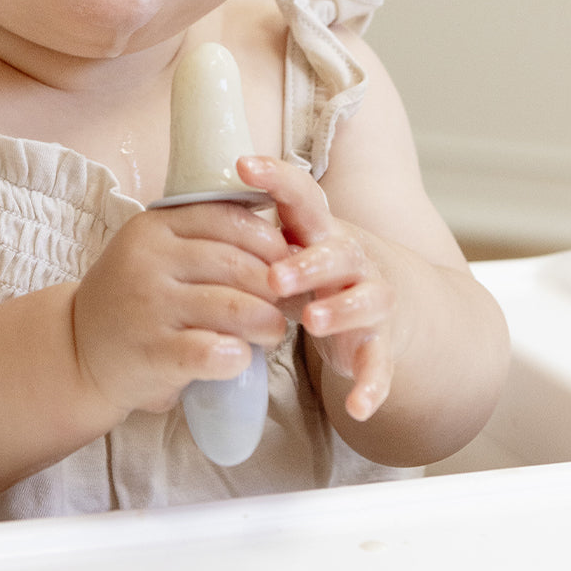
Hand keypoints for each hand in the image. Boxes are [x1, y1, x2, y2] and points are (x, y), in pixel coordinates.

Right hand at [72, 202, 291, 415]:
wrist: (76, 348)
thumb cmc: (132, 297)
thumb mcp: (154, 252)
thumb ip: (200, 239)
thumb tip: (279, 241)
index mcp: (154, 227)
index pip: (226, 218)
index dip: (267, 239)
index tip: (285, 259)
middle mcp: (149, 260)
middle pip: (237, 263)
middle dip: (276, 285)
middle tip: (288, 302)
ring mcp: (150, 306)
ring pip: (234, 307)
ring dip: (268, 323)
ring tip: (273, 331)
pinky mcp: (153, 352)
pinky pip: (214, 352)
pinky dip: (239, 356)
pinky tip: (241, 357)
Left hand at [238, 155, 402, 422]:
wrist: (382, 304)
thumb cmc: (315, 269)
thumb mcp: (288, 246)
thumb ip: (253, 231)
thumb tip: (189, 206)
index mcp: (319, 230)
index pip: (302, 196)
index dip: (276, 178)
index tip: (242, 165)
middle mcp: (351, 258)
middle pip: (336, 251)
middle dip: (307, 262)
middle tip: (275, 277)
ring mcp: (371, 300)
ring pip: (366, 299)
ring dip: (341, 310)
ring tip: (311, 321)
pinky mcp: (380, 343)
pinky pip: (381, 365)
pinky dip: (372, 385)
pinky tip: (357, 405)